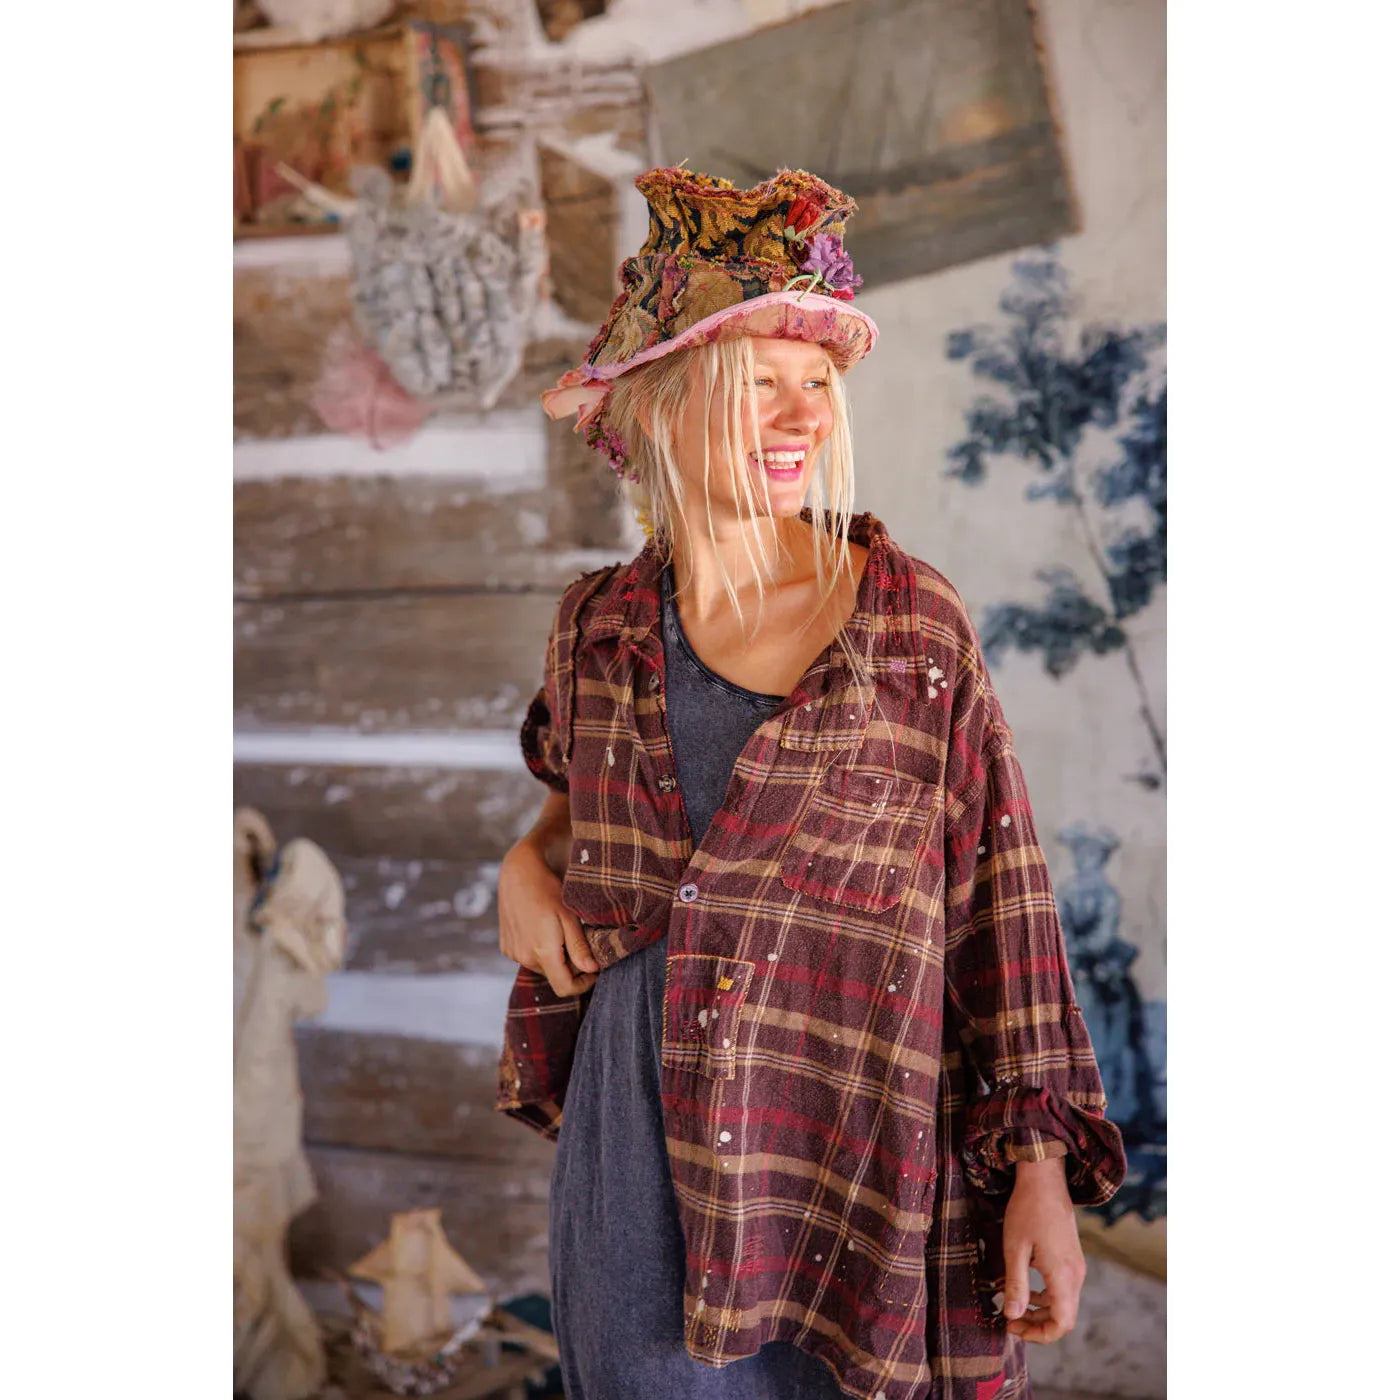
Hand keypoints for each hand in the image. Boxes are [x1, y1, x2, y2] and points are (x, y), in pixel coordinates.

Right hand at [497, 838, 598, 996]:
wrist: (518, 872)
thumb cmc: (548, 890)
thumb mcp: (569, 916)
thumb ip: (579, 947)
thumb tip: (592, 969)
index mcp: (543, 952)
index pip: (564, 988)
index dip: (583, 984)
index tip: (595, 970)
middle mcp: (525, 957)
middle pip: (554, 976)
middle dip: (570, 966)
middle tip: (580, 941)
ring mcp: (513, 953)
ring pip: (542, 967)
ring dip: (555, 957)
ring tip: (560, 930)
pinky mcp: (506, 947)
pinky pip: (528, 957)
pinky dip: (539, 950)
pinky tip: (543, 927)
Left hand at [999, 1155, 1085, 1344]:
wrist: (1044, 1179)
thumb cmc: (1026, 1210)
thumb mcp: (1014, 1248)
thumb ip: (1016, 1284)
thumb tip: (1012, 1316)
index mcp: (1063, 1275)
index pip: (1062, 1323)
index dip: (1040, 1335)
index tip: (1014, 1330)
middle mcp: (1075, 1274)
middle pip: (1063, 1316)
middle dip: (1037, 1325)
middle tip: (1009, 1321)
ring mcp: (1076, 1265)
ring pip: (1063, 1303)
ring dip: (1040, 1311)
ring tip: (1013, 1306)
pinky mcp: (1072, 1257)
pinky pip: (1062, 1287)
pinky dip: (1045, 1295)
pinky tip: (1024, 1285)